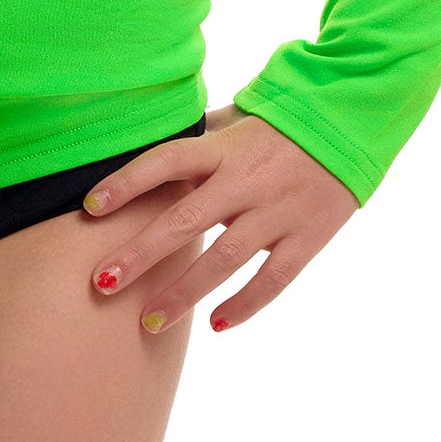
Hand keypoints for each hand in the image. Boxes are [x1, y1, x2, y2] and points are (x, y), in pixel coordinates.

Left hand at [81, 103, 359, 333]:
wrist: (351, 121)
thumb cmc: (283, 121)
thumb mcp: (238, 117)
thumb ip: (199, 139)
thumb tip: (153, 153)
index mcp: (225, 147)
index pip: (166, 161)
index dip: (126, 182)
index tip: (89, 207)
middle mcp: (247, 180)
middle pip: (185, 220)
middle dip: (140, 254)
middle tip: (101, 284)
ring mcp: (279, 211)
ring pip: (224, 260)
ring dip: (183, 292)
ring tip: (148, 322)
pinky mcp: (308, 237)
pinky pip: (274, 279)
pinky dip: (246, 304)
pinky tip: (217, 324)